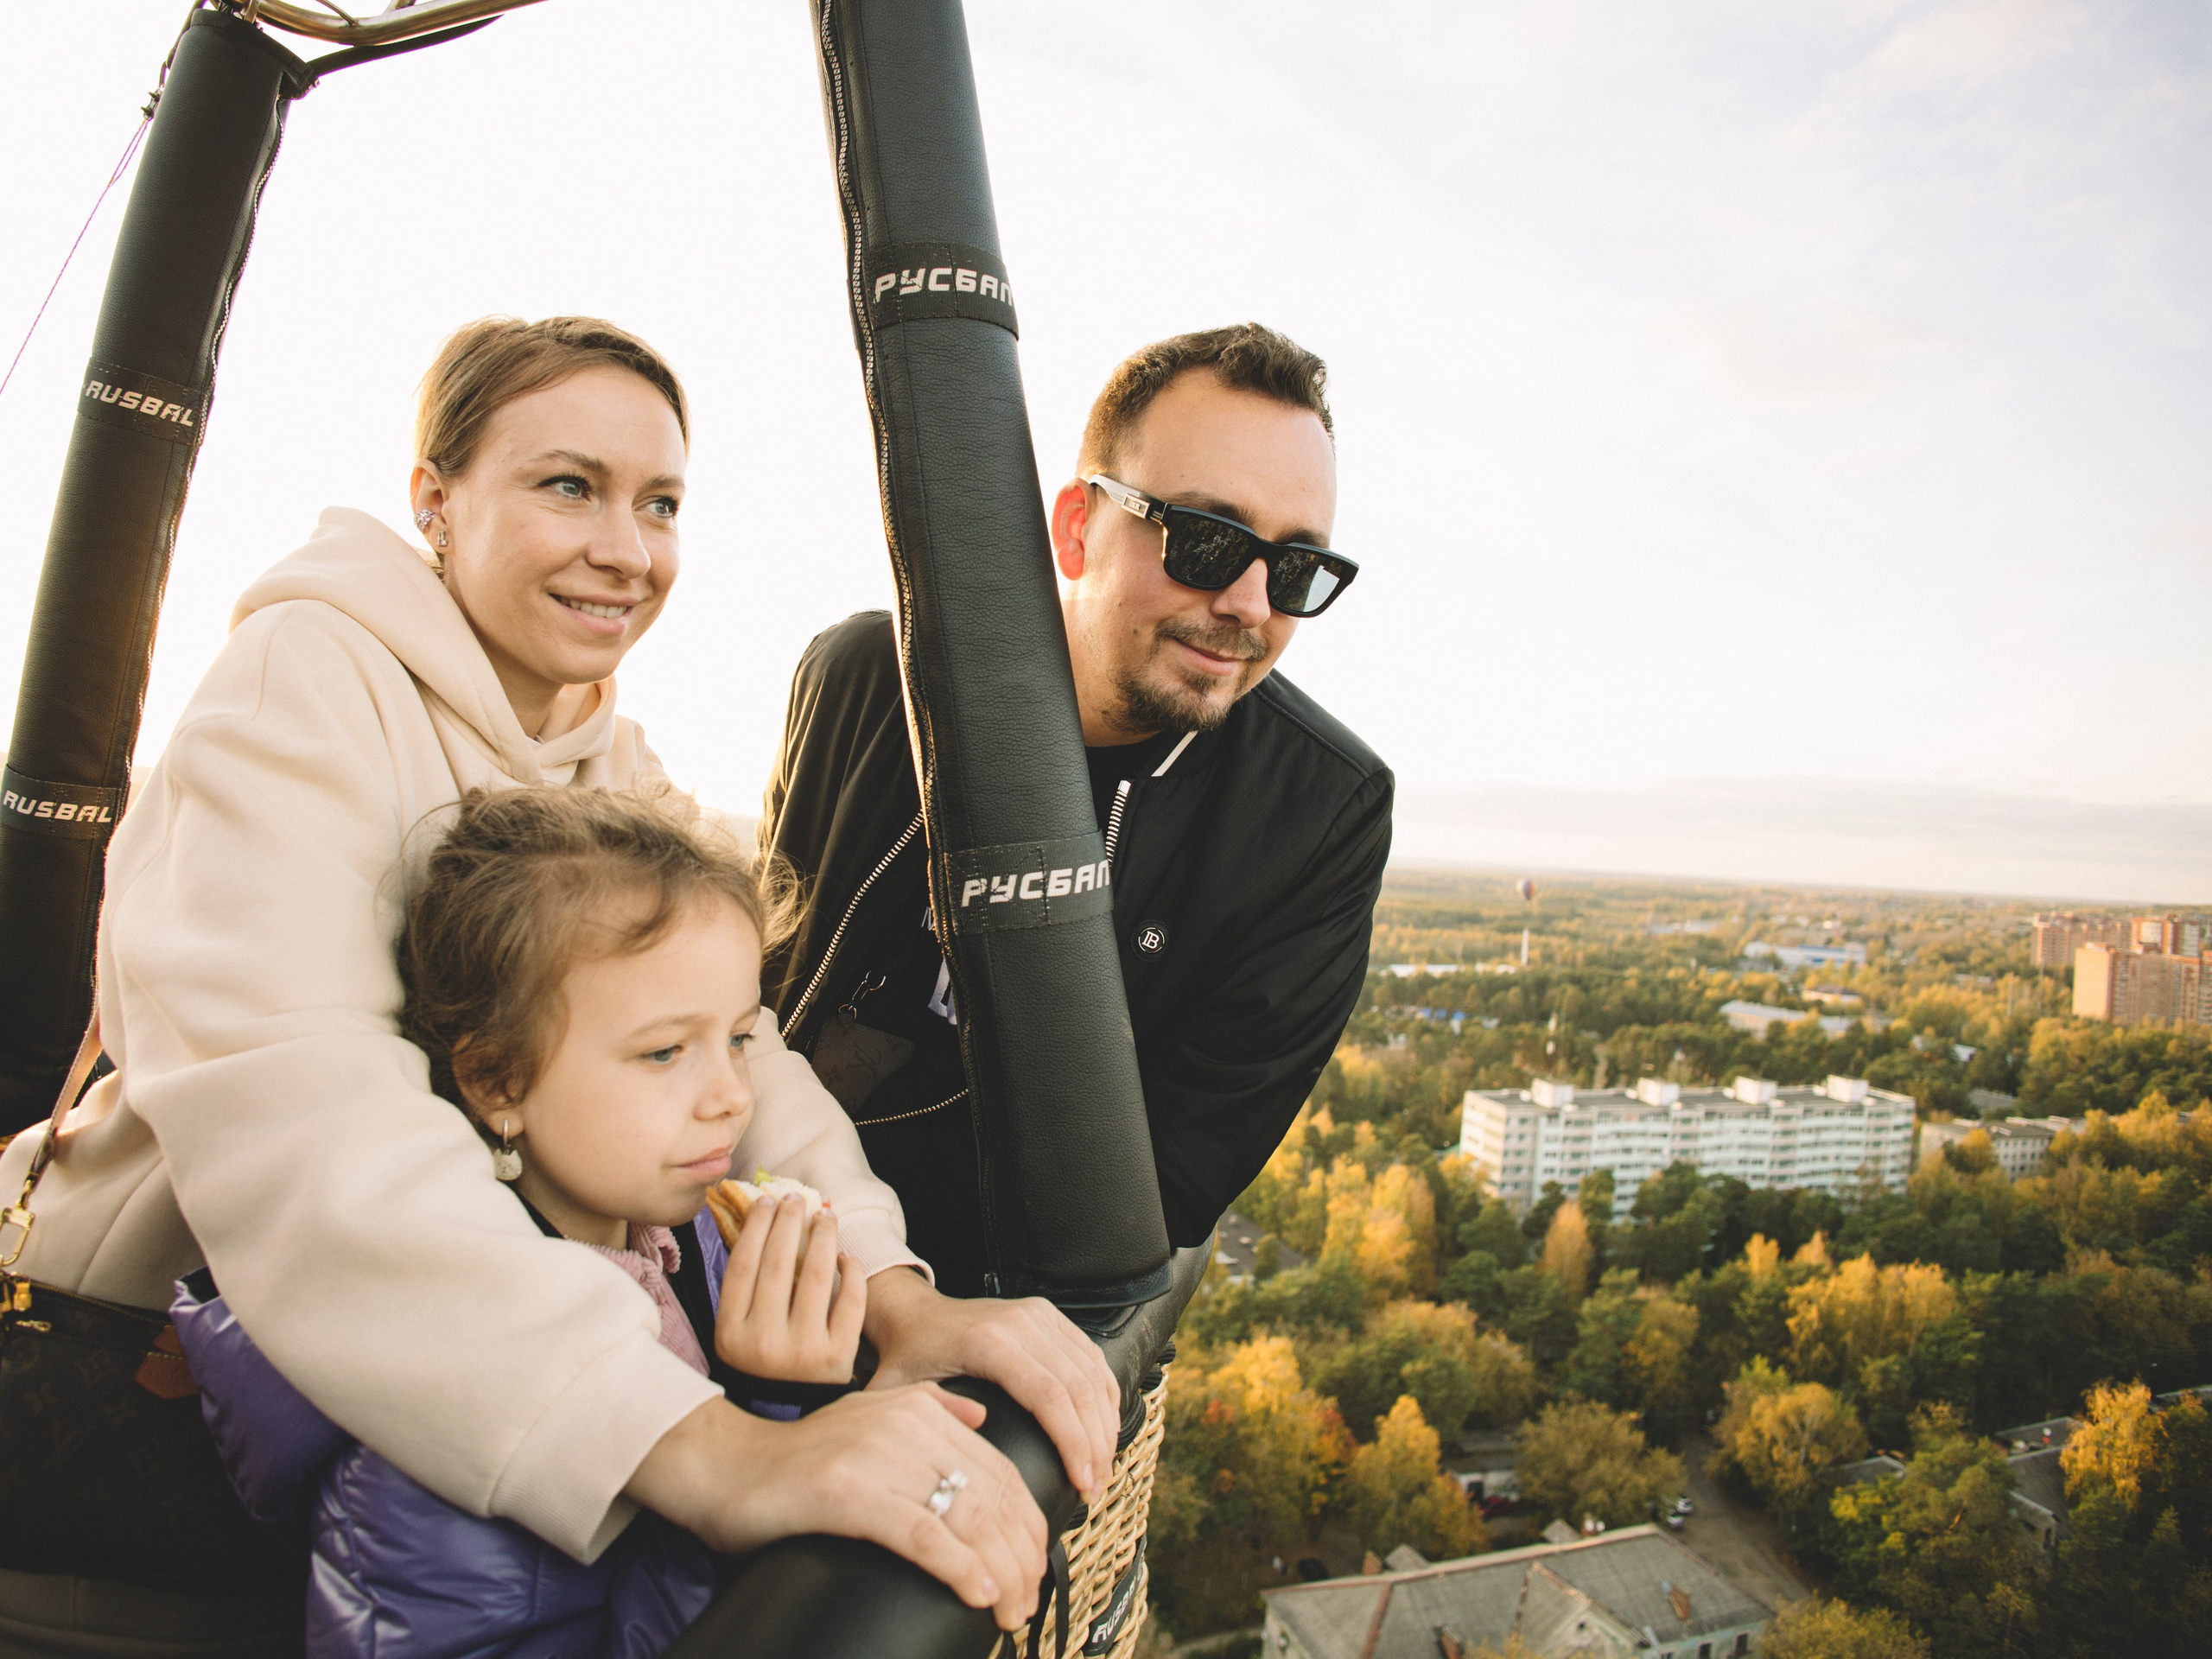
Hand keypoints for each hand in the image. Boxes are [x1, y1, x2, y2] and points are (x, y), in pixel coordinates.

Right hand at [626, 1388, 1046, 1629]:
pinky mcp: (846, 1492)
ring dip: (1000, 1571)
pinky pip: (921, 1532)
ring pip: (966, 1516)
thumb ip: (927, 1408)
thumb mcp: (866, 1415)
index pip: (1000, 1468)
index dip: (1029, 1523)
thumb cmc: (796, 1458)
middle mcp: (906, 1423)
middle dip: (1022, 1555)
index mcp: (919, 1408)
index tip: (1035, 1568)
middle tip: (1026, 1600)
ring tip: (1009, 1608)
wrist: (722, 1465)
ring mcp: (876, 1454)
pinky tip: (976, 1592)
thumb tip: (980, 1416)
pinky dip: (958, 1567)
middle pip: (994, 1494)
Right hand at [715, 1194, 865, 1382]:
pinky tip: (846, 1256)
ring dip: (823, 1237)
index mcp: (731, 1334)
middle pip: (778, 1264)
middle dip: (789, 1222)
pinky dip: (852, 1273)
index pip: (742, 1266)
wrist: (787, 1413)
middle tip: (796, 1198)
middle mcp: (764, 1343)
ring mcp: (803, 1351)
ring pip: (817, 1276)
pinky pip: (850, 1302)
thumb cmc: (760, 1360)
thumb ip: (742, 1289)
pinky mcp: (838, 1358)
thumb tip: (758, 1221)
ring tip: (826, 1216)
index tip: (766, 1201)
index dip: (756, 1227)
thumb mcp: (736, 1332)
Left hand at [863, 1268, 1119, 1504]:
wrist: (914, 1314)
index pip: (1049, 1396)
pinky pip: (1091, 1357)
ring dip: (1104, 1425)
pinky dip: (1105, 1396)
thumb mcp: (902, 1395)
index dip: (1073, 1444)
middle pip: (1079, 1388)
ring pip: (1092, 1374)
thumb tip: (973, 1451)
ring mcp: (1039, 1315)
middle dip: (1094, 1445)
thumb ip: (931, 1422)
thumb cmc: (905, 1359)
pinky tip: (1105, 1430)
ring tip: (1101, 1469)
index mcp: (988, 1342)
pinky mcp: (1049, 1315)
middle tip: (1093, 1489)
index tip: (1081, 1484)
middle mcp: (1020, 1322)